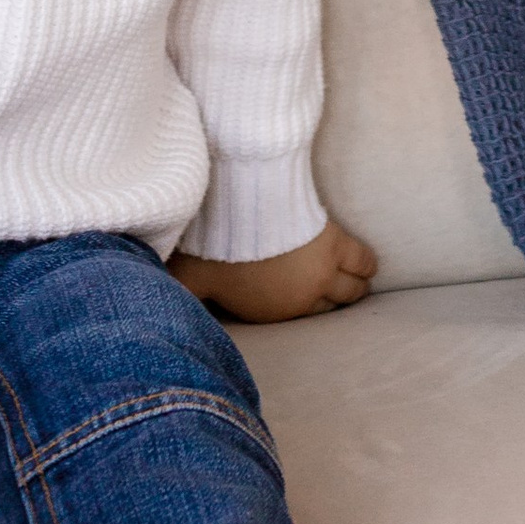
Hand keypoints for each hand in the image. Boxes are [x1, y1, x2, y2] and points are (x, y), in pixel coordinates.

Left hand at [170, 221, 375, 323]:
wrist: (241, 207)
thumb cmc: (215, 245)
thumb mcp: (191, 279)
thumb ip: (181, 296)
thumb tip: (154, 312)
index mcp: (276, 309)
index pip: (307, 317)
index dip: (310, 308)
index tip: (313, 303)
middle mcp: (305, 294)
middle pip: (336, 303)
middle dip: (338, 299)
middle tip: (343, 294)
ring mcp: (324, 268)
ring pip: (355, 284)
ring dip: (356, 283)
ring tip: (359, 280)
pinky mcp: (336, 240)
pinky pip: (363, 259)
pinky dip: (367, 263)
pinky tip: (370, 264)